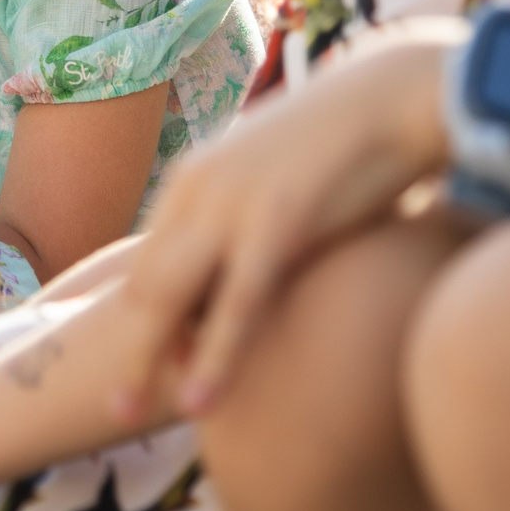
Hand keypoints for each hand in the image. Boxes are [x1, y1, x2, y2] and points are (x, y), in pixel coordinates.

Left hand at [107, 22, 460, 422]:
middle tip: (113, 408)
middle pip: (144, 285)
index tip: (152, 365)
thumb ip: (250, 223)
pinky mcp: (276, 221)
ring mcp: (231, 204)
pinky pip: (235, 306)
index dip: (143, 320)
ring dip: (146, 362)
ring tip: (128, 415)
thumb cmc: (350, 146)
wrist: (397, 95)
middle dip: (125, 348)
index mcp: (193, 177)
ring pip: (169, 299)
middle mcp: (197, 188)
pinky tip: (200, 402)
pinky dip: (214, 358)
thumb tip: (248, 268)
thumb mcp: (278, 181)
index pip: (149, 261)